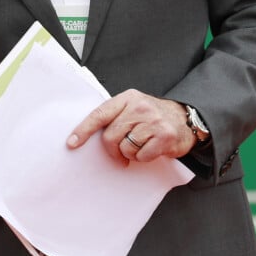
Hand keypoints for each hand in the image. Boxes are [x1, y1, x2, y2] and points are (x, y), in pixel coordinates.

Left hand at [67, 89, 195, 166]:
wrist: (184, 119)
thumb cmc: (152, 116)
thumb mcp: (133, 107)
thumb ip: (116, 116)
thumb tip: (91, 136)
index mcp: (127, 98)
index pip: (100, 114)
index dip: (84, 130)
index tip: (72, 143)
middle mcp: (139, 107)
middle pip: (111, 136)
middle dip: (113, 149)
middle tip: (121, 152)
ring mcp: (152, 121)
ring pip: (126, 148)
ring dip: (131, 153)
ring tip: (141, 145)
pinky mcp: (164, 136)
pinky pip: (142, 156)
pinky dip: (144, 157)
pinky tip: (152, 148)